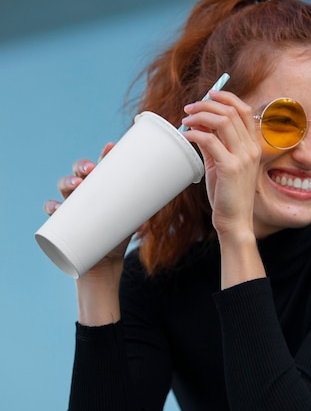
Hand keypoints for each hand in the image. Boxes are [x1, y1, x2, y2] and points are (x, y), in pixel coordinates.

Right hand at [43, 143, 130, 276]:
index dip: (105, 155)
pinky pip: (52, 213)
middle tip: (90, 169)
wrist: (105, 263)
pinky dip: (51, 207)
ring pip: (64, 188)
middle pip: (79, 173)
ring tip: (75, 185)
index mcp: (102, 188)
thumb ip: (143, 210)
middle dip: (82, 166)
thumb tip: (159, 204)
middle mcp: (85, 194)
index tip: (111, 146)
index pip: (102, 166)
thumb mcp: (133, 221)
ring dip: (67, 182)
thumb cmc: (118, 235)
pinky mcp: (63, 223)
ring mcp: (72, 207)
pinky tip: (55, 207)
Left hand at [181, 90, 260, 241]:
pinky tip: (186, 137)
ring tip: (186, 120)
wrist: (235, 221)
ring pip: (221, 121)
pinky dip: (195, 134)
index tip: (209, 94)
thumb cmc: (228, 195)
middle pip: (231, 111)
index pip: (244, 110)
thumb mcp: (221, 165)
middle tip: (190, 108)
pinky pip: (210, 140)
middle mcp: (251, 148)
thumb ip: (213, 144)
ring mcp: (243, 157)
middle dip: (207, 104)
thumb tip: (198, 125)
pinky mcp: (230, 167)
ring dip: (200, 115)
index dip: (226, 97)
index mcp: (253, 146)